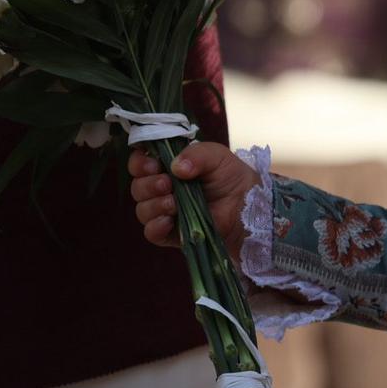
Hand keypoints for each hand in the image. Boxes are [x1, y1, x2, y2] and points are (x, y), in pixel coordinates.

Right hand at [129, 142, 255, 259]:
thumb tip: (176, 167)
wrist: (249, 208)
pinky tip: (169, 220)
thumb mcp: (217, 156)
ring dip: (154, 204)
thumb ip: (197, 154)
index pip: (140, 163)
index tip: (153, 164)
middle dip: (148, 184)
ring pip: (142, 209)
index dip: (140, 163)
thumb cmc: (232, 178)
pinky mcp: (172, 234)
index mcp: (169, 166)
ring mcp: (166, 212)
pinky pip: (151, 233)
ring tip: (173, 202)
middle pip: (138, 187)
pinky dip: (155, 226)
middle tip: (167, 183)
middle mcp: (163, 188)